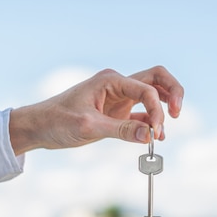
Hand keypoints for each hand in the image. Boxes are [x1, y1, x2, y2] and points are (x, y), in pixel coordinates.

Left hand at [8, 66, 183, 154]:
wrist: (39, 127)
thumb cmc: (58, 121)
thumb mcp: (90, 127)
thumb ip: (122, 130)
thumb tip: (151, 134)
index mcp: (110, 80)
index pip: (146, 88)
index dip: (157, 109)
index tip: (156, 131)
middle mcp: (117, 85)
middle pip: (156, 79)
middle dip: (172, 93)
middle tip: (177, 114)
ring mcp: (118, 98)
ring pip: (152, 95)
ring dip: (162, 109)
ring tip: (163, 132)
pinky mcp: (116, 113)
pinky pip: (141, 114)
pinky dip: (150, 123)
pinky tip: (154, 137)